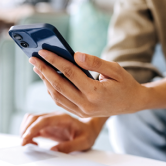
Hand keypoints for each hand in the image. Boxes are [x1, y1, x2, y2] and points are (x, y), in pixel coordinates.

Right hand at [20, 112, 102, 152]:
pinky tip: (34, 143)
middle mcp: (54, 117)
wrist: (89, 130)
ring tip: (30, 144)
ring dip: (25, 131)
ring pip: (30, 120)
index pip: (44, 120)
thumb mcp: (83, 143)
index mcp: (63, 118)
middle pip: (34, 118)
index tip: (26, 138)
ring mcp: (49, 120)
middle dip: (25, 130)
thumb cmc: (87, 135)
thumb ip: (70, 146)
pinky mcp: (46, 126)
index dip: (33, 128)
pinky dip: (28, 134)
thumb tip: (54, 150)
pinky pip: (32, 126)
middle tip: (24, 144)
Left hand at [29, 50, 147, 117]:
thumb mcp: (115, 69)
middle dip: (44, 70)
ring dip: (45, 81)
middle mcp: (87, 105)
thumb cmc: (125, 83)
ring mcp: (83, 112)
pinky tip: (48, 79)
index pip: (70, 73)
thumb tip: (75, 55)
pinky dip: (52, 90)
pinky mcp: (81, 114)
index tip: (43, 51)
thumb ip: (95, 62)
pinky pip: (62, 102)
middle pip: (59, 86)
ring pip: (57, 96)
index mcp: (96, 92)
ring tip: (38, 67)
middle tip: (33, 58)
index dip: (55, 60)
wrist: (132, 103)